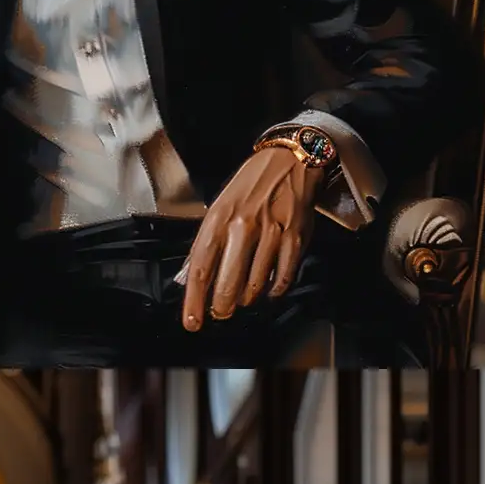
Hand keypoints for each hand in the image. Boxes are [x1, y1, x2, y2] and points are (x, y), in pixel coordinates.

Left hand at [178, 148, 322, 330]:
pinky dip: (274, 289)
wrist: (289, 161)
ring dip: (247, 298)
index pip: (200, 269)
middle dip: (222, 306)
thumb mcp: (218, 209)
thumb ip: (204, 245)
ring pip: (255, 285)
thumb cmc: (249, 188)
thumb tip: (188, 278)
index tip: (192, 322)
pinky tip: (268, 290)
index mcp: (217, 220)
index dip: (195, 301)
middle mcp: (242, 227)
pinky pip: (283, 277)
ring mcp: (271, 233)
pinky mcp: (296, 237)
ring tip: (243, 298)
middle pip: (227, 283)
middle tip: (221, 312)